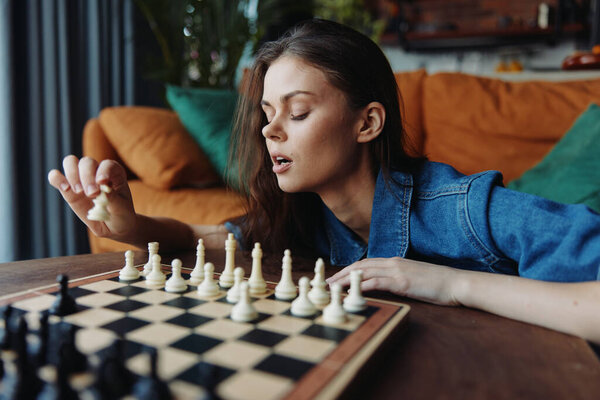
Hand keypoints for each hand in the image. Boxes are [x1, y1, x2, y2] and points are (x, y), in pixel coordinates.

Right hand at [48, 155, 136, 239]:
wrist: (113, 226)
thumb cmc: (121, 215)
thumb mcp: (122, 209)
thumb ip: (113, 198)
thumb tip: (103, 189)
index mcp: (114, 173)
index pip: (107, 165)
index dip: (104, 171)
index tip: (102, 183)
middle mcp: (97, 171)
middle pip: (86, 162)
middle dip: (87, 176)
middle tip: (92, 194)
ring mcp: (81, 178)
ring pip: (70, 162)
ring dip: (72, 175)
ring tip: (78, 191)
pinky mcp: (68, 189)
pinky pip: (56, 176)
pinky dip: (56, 179)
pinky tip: (65, 189)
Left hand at [326, 256, 466, 305]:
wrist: (457, 283)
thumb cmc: (438, 284)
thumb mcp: (414, 278)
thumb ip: (399, 279)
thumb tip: (386, 286)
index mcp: (395, 261)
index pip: (366, 263)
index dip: (350, 270)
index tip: (337, 278)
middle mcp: (393, 263)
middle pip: (360, 266)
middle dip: (342, 274)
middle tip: (327, 283)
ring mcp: (397, 271)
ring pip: (364, 272)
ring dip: (346, 280)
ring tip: (332, 288)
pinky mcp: (402, 282)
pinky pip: (376, 283)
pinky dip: (360, 287)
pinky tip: (351, 292)